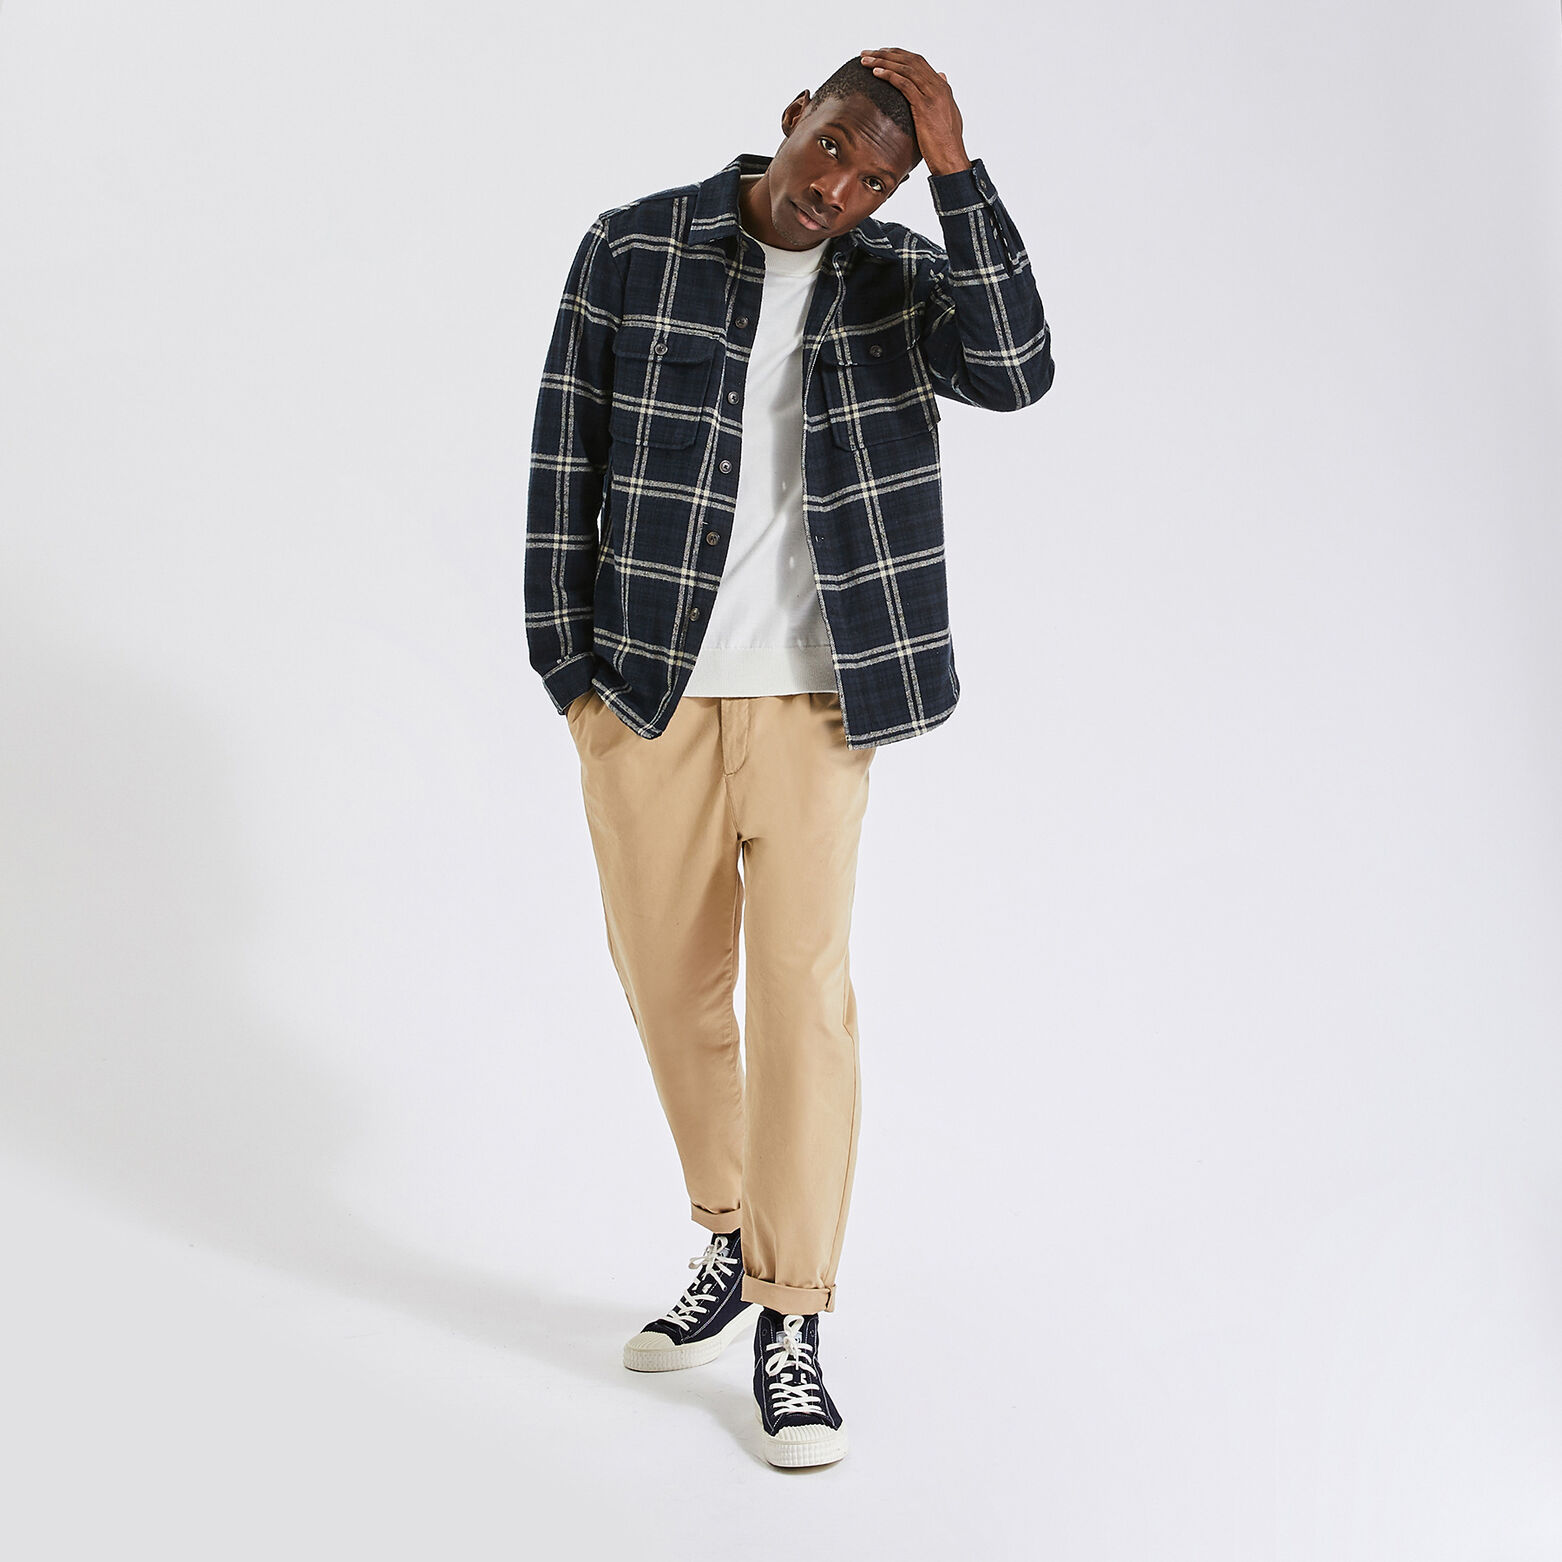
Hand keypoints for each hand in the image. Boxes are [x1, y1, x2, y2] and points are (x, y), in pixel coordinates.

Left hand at [858, 48, 970, 175]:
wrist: (952, 159)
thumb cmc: (946, 143)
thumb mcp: (948, 113)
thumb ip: (943, 93)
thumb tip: (942, 76)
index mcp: (941, 87)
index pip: (917, 61)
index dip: (897, 55)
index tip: (881, 54)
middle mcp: (937, 86)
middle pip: (909, 60)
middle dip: (885, 54)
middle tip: (867, 52)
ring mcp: (931, 95)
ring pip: (905, 69)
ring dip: (882, 62)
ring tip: (865, 60)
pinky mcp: (924, 106)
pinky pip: (904, 84)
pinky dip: (889, 76)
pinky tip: (876, 73)